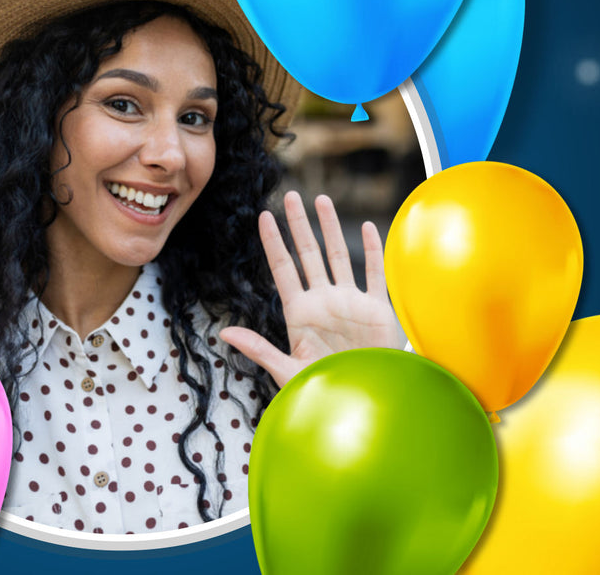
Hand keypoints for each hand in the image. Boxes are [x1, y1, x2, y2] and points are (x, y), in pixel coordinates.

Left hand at [220, 191, 405, 387]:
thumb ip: (258, 348)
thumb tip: (223, 332)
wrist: (363, 403)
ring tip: (322, 200)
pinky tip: (368, 226)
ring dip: (331, 228)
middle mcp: (323, 302)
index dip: (273, 243)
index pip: (283, 269)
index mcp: (299, 313)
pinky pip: (374, 274)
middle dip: (300, 225)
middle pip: (308, 254)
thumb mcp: (287, 370)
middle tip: (291, 196)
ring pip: (339, 256)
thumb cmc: (323, 392)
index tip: (263, 216)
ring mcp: (350, 303)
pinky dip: (374, 250)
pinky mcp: (376, 310)